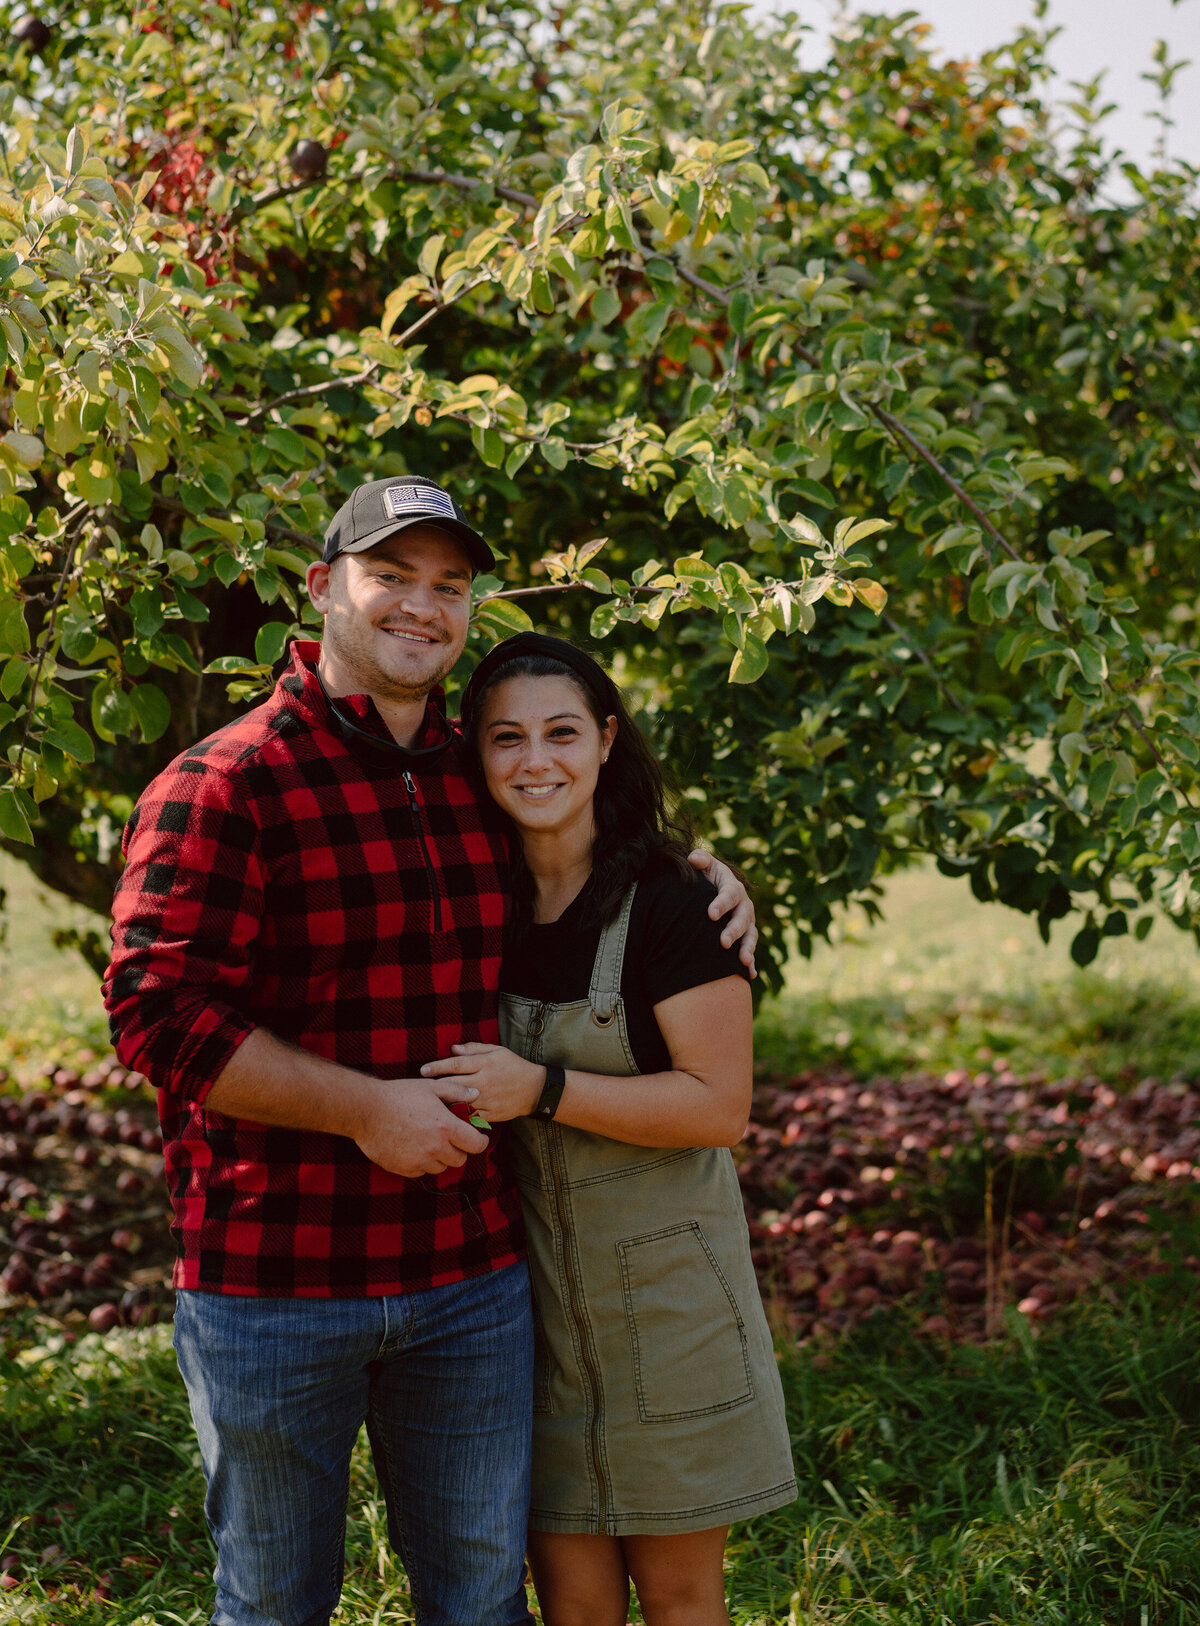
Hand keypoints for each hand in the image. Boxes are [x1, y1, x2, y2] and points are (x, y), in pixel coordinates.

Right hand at [353, 1077, 488, 1177]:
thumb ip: (456, 1091)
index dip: (480, 1142)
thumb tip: (476, 1094)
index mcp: (445, 1127)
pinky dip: (421, 1163)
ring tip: (428, 1141)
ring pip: (440, 1167)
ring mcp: (418, 1161)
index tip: (477, 1138)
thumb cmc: (399, 1095)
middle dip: (459, 1150)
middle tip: (450, 1138)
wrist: (366, 1110)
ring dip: (439, 1157)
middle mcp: (435, 1148)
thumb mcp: (430, 1087)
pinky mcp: (403, 1169)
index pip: (476, 1145)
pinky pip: (421, 1171)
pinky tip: (413, 1147)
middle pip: (459, 1160)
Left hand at [421, 1044, 544, 1122]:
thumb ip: (474, 1049)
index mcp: (486, 1064)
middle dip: (435, 1086)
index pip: (456, 1064)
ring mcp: (488, 1099)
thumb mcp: (497, 1051)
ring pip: (460, 1103)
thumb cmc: (513, 1066)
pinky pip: (471, 1118)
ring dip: (443, 1103)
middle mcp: (485, 1081)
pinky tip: (447, 1118)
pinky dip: (458, 1118)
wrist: (535, 1089)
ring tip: (428, 1105)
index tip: (423, 1070)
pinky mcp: (491, 1114)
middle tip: (419, 1088)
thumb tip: (453, 1049)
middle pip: (453, 1084)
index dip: (437, 1066)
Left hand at [688, 849, 756, 975]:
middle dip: (734, 931)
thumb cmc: (705, 878)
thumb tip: (693, 859)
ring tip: (741, 961)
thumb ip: (700, 860)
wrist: (713, 892)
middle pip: (742, 919)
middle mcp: (743, 906)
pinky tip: (749, 975)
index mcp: (732, 888)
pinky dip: (750, 963)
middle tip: (723, 942)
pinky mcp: (745, 937)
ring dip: (747, 948)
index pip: (729, 895)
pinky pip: (749, 950)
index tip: (710, 914)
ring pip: (750, 936)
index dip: (721, 904)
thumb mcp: (703, 866)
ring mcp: (747, 923)